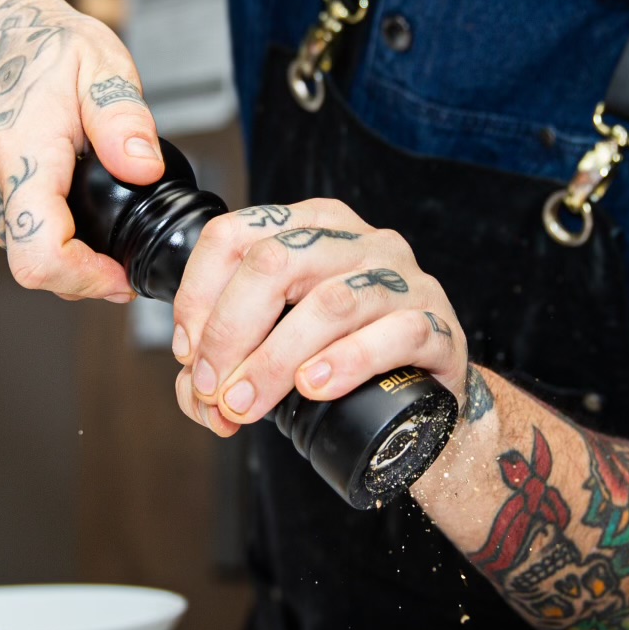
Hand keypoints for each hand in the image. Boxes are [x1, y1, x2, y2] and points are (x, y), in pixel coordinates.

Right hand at [0, 0, 163, 299]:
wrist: (6, 30)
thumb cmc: (47, 45)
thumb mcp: (100, 67)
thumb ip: (123, 119)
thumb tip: (143, 166)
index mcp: (23, 157)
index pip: (41, 252)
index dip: (86, 278)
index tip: (122, 278)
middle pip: (37, 266)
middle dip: (88, 276)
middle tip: (130, 265)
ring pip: (30, 257)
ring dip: (74, 261)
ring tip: (111, 237)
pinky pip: (26, 238)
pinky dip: (59, 243)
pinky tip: (86, 223)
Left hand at [171, 199, 467, 435]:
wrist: (428, 399)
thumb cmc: (346, 362)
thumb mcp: (281, 345)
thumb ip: (233, 359)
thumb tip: (194, 391)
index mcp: (313, 227)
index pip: (235, 235)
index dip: (198, 295)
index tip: (189, 353)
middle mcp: (361, 241)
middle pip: (276, 262)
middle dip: (230, 332)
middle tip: (214, 390)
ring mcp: (405, 280)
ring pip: (330, 302)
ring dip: (275, 359)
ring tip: (249, 402)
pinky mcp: (439, 325)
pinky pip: (396, 333)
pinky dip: (347, 362)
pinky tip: (316, 387)